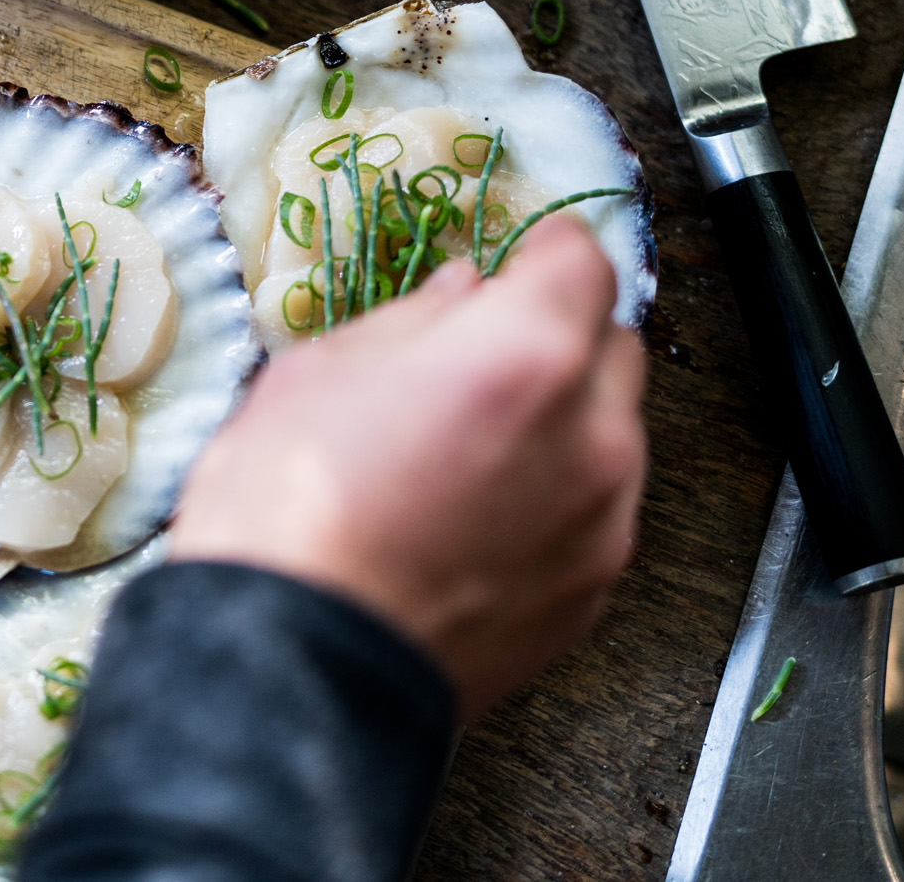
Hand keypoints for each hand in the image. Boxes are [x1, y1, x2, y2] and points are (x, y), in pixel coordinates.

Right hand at [169, 215, 645, 719]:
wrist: (295, 655)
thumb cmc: (288, 507)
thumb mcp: (319, 370)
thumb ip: (411, 320)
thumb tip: (460, 294)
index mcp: (524, 352)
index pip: (583, 259)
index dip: (544, 247)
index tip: (518, 255)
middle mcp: (590, 432)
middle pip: (615, 344)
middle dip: (561, 335)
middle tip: (482, 354)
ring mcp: (601, 519)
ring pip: (610, 435)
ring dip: (561, 423)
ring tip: (467, 452)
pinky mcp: (592, 591)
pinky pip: (594, 513)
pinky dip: (553, 499)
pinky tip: (474, 519)